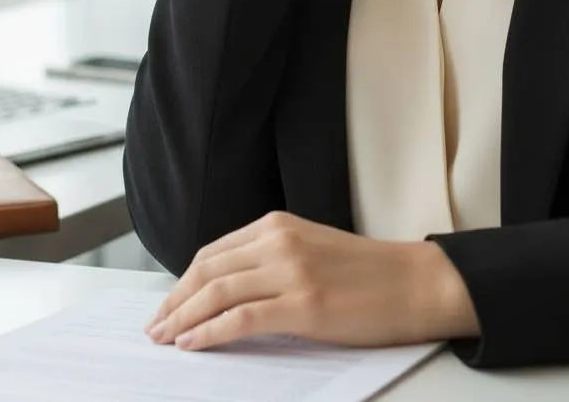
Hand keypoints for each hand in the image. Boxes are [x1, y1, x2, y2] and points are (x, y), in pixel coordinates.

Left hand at [143, 211, 479, 351]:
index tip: (168, 304)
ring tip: (165, 339)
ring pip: (217, 293)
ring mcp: (291, 271)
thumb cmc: (365, 273)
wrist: (412, 282)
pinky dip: (209, 333)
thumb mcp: (311, 249)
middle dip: (173, 301)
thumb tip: (225, 289)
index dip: (182, 282)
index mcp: (279, 224)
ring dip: (182, 318)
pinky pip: (240, 319)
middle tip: (155, 326)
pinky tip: (193, 344)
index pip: (213, 252)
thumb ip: (270, 259)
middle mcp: (279, 241)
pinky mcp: (303, 304)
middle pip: (207, 270)